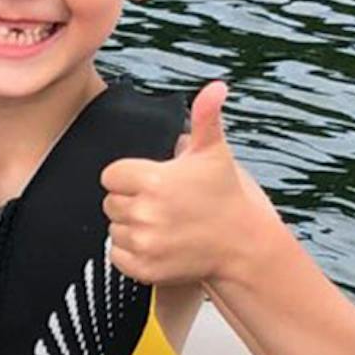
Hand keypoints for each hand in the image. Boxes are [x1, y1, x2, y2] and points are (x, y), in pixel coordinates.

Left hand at [99, 81, 278, 286]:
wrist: (243, 246)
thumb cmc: (226, 196)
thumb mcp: (214, 153)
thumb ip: (206, 117)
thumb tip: (216, 86)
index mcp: (153, 180)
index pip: (111, 175)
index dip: (130, 177)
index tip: (153, 182)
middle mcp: (145, 212)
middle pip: (111, 202)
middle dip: (131, 201)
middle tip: (162, 204)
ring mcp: (145, 242)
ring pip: (114, 228)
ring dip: (132, 226)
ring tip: (163, 224)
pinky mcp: (144, 268)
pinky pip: (116, 255)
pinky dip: (131, 252)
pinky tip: (157, 244)